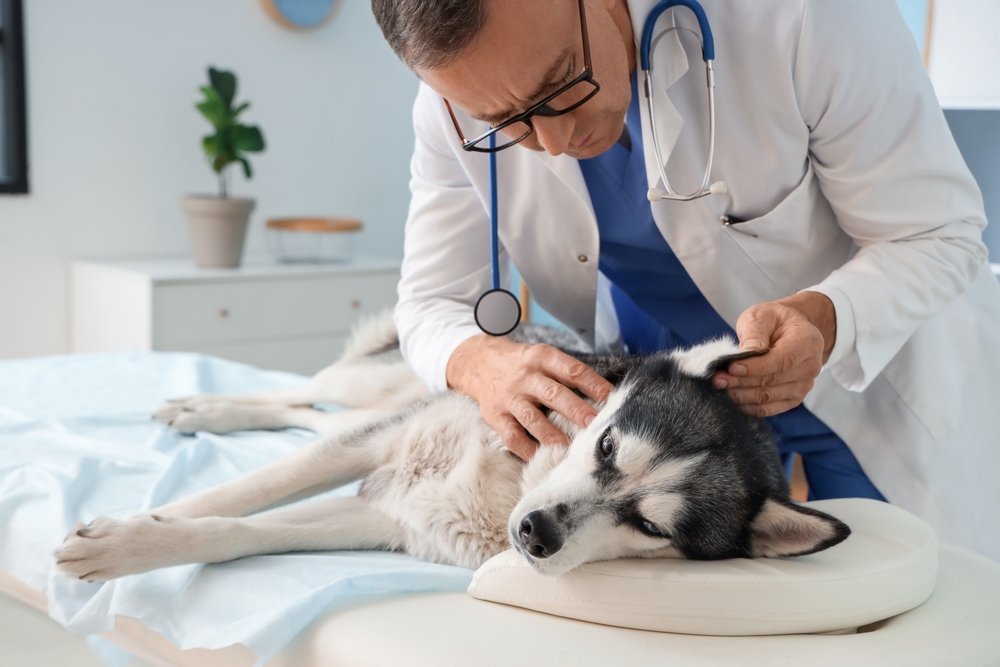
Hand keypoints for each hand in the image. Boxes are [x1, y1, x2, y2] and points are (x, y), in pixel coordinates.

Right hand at [446, 334, 613, 460]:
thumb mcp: (542, 357)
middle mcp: (526, 377)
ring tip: (571, 449)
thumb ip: (567, 373)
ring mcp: (510, 398)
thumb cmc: (522, 364)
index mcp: (542, 358)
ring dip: (553, 435)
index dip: (594, 385)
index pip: (572, 371)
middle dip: (577, 410)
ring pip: (533, 418)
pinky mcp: (496, 416)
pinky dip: (527, 450)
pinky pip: (512, 437)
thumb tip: (604, 396)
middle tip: (595, 425)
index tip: (612, 400)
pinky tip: (542, 458)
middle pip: (554, 394)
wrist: (477, 362)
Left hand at [712, 292, 835, 417]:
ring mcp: (803, 385)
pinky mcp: (793, 399)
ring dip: (741, 395)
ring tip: (720, 387)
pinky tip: (733, 400)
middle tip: (717, 379)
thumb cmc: (773, 321)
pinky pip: (769, 408)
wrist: (787, 330)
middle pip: (773, 380)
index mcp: (807, 341)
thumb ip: (754, 333)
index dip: (755, 367)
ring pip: (769, 397)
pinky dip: (749, 406)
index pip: (782, 360)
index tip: (731, 367)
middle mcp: (810, 366)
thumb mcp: (761, 316)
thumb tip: (745, 353)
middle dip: (742, 382)